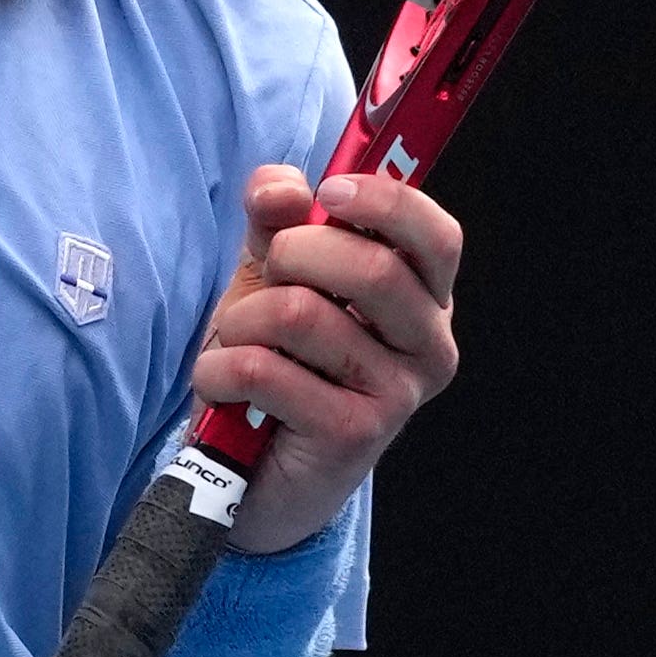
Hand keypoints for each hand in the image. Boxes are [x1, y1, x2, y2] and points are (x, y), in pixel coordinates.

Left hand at [194, 165, 461, 553]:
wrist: (251, 470)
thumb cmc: (277, 361)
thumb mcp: (273, 276)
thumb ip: (277, 220)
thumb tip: (277, 187)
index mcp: (423, 297)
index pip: (437, 237)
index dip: (386, 202)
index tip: (329, 191)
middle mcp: (428, 346)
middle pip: (370, 268)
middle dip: (291, 256)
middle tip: (266, 281)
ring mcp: (397, 395)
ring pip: (300, 315)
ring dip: (240, 322)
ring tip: (236, 345)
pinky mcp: (352, 435)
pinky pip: (264, 369)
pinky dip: (218, 370)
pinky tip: (224, 388)